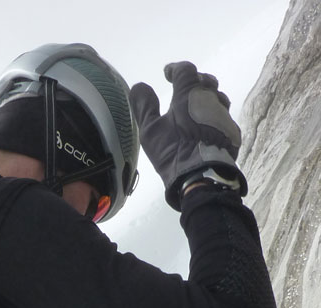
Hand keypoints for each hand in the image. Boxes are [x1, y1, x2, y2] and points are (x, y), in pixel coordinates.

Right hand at [130, 61, 245, 209]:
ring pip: (218, 98)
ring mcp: (224, 115)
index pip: (185, 70)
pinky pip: (224, 118)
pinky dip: (215, 119)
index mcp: (189, 94)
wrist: (201, 175)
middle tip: (185, 90)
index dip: (175, 69)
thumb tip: (138, 86)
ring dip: (208, 100)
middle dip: (195, 82)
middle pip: (206, 81)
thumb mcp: (150, 131)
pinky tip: (208, 129)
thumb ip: (144, 106)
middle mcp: (210, 98)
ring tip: (198, 109)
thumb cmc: (172, 151)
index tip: (168, 73)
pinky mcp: (232, 131)